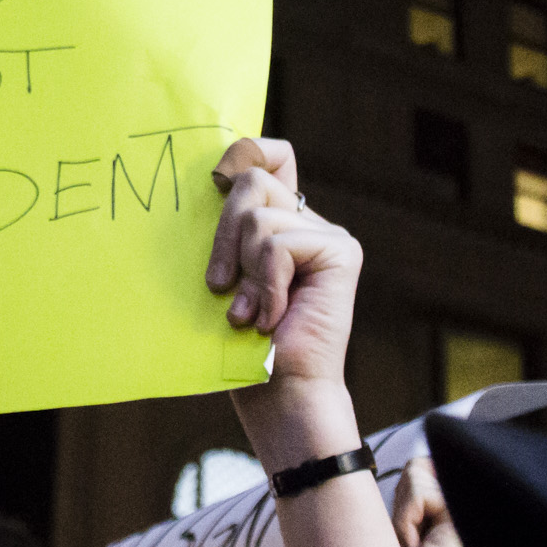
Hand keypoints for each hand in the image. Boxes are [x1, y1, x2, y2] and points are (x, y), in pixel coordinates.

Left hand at [207, 139, 364, 463]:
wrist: (277, 394)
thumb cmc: (238, 345)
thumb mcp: (221, 274)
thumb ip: (224, 231)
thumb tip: (206, 182)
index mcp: (278, 221)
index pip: (266, 155)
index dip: (242, 152)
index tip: (214, 179)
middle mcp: (307, 221)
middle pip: (251, 181)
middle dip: (224, 233)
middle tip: (221, 284)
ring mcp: (327, 236)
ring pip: (258, 213)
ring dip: (244, 268)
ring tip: (250, 311)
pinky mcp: (340, 252)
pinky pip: (278, 244)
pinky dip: (264, 284)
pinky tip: (271, 317)